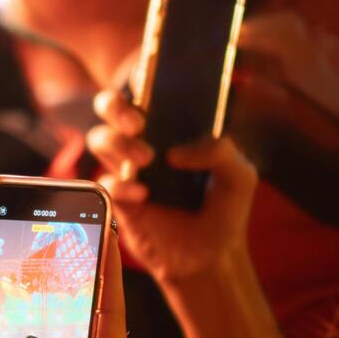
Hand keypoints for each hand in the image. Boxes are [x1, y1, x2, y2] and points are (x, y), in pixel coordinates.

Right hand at [87, 89, 257, 282]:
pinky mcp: (118, 201)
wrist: (209, 259)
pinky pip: (103, 181)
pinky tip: (144, 196)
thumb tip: (175, 151)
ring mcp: (128, 171)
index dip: (140, 77)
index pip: (148, 93)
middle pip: (109, 108)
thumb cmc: (224, 213)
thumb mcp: (239, 175)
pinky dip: (121, 185)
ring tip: (145, 161)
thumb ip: (220, 150)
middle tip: (139, 123)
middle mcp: (145, 144)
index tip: (148, 78)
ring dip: (118, 143)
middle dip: (116, 106)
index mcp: (173, 130)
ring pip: (99, 139)